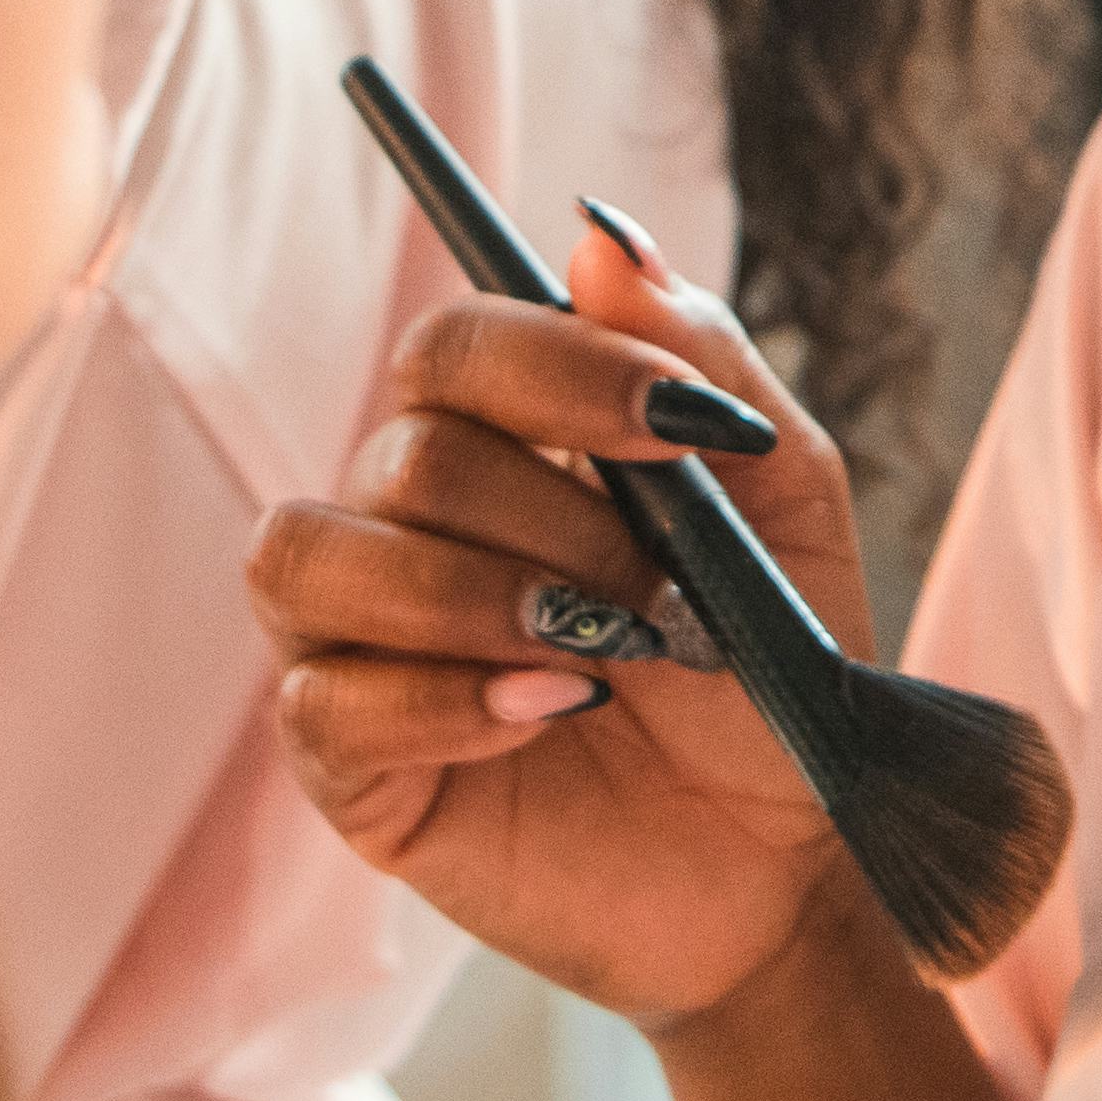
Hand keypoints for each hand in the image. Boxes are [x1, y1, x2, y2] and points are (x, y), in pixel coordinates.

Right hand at [254, 223, 875, 1026]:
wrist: (786, 866)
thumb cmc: (772, 676)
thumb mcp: (785, 506)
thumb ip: (705, 357)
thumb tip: (599, 234)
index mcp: (505, 445)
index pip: (458, 344)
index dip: (559, 365)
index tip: (684, 423)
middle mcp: (409, 524)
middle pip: (408, 452)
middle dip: (562, 523)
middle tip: (662, 602)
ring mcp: (363, 644)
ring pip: (315, 556)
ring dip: (474, 598)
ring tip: (598, 658)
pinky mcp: (349, 768)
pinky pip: (321, 699)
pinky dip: (443, 699)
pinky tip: (546, 719)